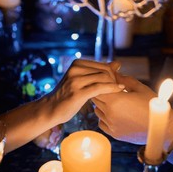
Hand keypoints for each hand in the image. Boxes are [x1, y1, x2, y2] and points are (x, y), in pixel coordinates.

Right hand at [0, 59, 124, 152]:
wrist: (51, 108)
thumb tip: (118, 63)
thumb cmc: (68, 95)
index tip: (118, 83)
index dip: (113, 74)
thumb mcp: (83, 80)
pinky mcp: (78, 93)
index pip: (102, 65)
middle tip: (121, 88)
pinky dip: (112, 88)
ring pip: (103, 78)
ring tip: (120, 91)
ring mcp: (76, 81)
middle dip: (115, 79)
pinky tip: (119, 90)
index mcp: (77, 63)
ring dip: (114, 84)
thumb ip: (99, 72)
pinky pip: (100, 88)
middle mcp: (75, 69)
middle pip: (104, 71)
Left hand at [92, 73, 155, 143]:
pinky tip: (116, 114)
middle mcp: (110, 114)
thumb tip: (112, 73)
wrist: (162, 127)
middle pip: (96, 99)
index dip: (102, 84)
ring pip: (98, 111)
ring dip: (103, 105)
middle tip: (112, 90)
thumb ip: (123, 79)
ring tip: (116, 102)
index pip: (98, 88)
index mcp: (115, 100)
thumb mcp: (139, 88)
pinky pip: (102, 123)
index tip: (110, 82)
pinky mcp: (114, 134)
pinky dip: (105, 117)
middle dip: (102, 93)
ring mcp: (111, 125)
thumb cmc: (153, 105)